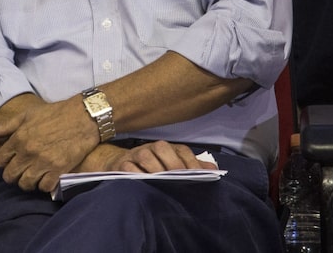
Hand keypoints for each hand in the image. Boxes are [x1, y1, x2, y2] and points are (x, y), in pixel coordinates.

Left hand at [0, 97, 99, 192]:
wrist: (82, 116)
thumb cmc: (54, 113)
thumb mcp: (27, 115)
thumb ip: (5, 126)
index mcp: (18, 138)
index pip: (0, 161)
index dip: (3, 162)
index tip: (11, 161)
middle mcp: (28, 152)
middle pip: (10, 176)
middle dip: (13, 175)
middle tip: (20, 172)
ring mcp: (43, 162)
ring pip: (25, 184)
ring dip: (28, 182)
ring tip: (33, 176)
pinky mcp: (59, 170)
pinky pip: (44, 187)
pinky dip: (45, 185)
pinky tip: (47, 178)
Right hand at [95, 140, 216, 172]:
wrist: (119, 164)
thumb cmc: (151, 168)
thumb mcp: (172, 166)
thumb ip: (192, 167)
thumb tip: (213, 170)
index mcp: (167, 148)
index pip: (182, 150)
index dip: (191, 163)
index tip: (200, 177)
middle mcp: (151, 148)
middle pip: (162, 147)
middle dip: (173, 163)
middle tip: (180, 180)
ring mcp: (135, 155)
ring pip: (145, 155)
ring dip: (155, 169)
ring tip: (163, 183)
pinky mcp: (121, 164)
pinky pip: (128, 167)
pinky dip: (136, 175)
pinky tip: (145, 184)